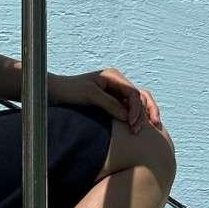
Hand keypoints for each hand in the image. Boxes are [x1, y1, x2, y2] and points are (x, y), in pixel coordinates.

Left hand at [47, 67, 163, 134]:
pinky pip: (131, 110)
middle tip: (141, 130)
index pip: (134, 93)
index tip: (132, 124)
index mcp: (114, 76)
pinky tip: (141, 128)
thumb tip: (128, 117)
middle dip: (145, 113)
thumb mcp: (90, 95)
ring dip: (145, 115)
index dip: (137, 109)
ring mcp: (117, 93)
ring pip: (140, 103)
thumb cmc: (71, 91)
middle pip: (141, 97)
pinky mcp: (114, 103)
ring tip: (151, 129)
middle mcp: (118, 83)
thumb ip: (109, 104)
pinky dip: (138, 117)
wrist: (57, 93)